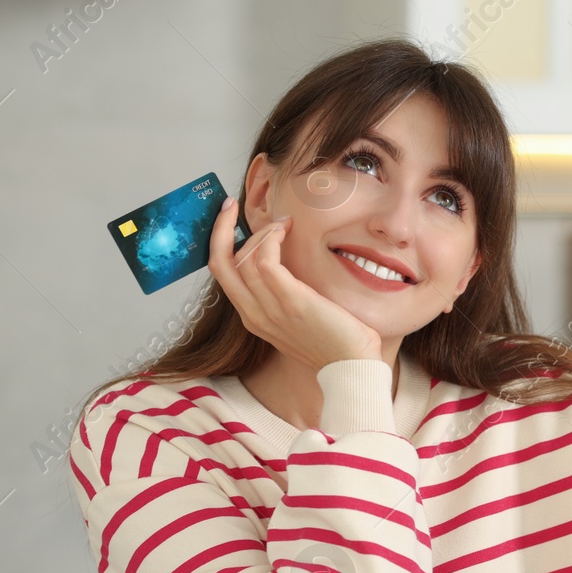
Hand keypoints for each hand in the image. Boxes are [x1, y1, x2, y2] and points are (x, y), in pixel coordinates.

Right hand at [209, 197, 381, 371]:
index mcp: (253, 317)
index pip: (223, 273)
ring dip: (262, 231)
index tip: (228, 218)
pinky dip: (272, 239)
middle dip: (221, 228)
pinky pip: (265, 261)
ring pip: (243, 258)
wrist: (352, 367)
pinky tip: (287, 230)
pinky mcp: (291, 301)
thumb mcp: (297, 317)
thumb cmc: (333, 340)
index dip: (221, 241)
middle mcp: (254, 314)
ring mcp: (270, 309)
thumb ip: (283, 295)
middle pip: (220, 263)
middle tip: (231, 205)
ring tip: (283, 223)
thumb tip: (285, 263)